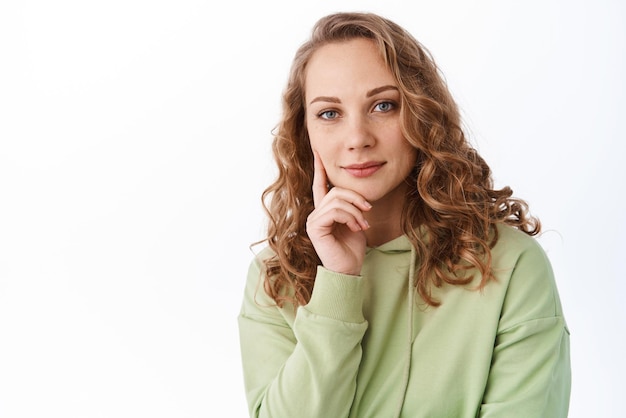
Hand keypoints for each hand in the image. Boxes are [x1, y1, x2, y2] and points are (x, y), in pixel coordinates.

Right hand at [306, 151, 371, 274]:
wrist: (350, 269)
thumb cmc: (353, 248)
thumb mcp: (356, 221)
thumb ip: (351, 206)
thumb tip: (358, 195)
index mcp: (324, 210)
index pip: (320, 184)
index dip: (319, 168)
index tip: (318, 151)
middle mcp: (316, 213)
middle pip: (335, 190)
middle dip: (356, 198)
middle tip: (368, 210)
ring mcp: (313, 220)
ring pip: (337, 199)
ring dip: (356, 211)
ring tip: (363, 224)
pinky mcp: (315, 228)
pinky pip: (334, 211)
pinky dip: (350, 217)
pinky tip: (357, 228)